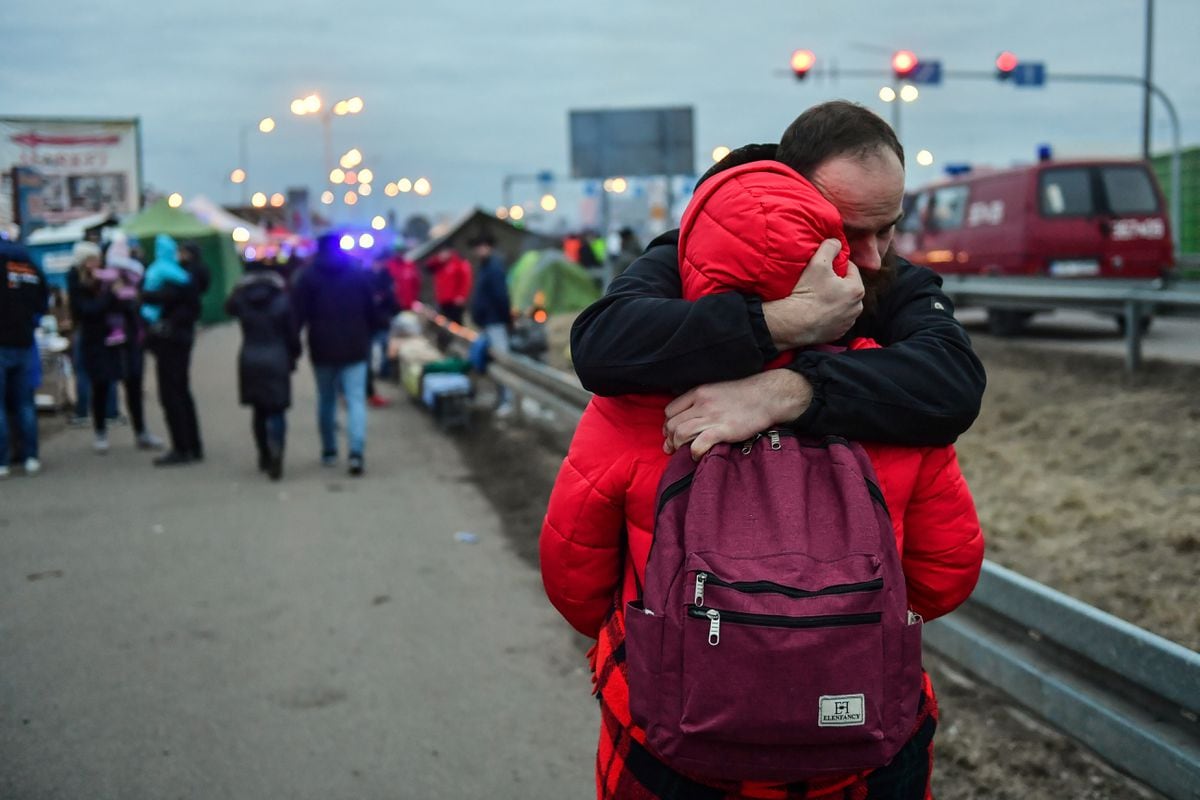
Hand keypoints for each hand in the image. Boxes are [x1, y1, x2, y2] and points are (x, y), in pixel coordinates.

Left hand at [663, 370, 813, 459]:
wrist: (767, 396)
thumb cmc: (743, 395)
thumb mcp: (716, 390)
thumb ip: (701, 401)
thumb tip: (689, 417)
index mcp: (699, 393)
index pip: (670, 410)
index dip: (668, 424)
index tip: (671, 433)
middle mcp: (702, 404)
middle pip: (672, 424)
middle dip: (669, 438)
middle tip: (672, 448)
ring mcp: (712, 417)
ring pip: (680, 433)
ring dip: (677, 446)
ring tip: (682, 452)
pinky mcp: (723, 430)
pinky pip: (699, 443)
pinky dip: (694, 452)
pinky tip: (696, 456)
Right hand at [761, 239, 863, 349]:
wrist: (793, 324)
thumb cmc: (807, 293)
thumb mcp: (818, 262)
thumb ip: (830, 246)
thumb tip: (836, 241)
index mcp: (857, 290)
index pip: (850, 268)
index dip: (836, 264)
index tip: (823, 267)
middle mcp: (857, 308)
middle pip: (847, 287)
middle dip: (836, 282)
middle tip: (818, 281)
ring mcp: (848, 323)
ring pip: (843, 303)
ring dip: (834, 298)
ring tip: (817, 296)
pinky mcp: (838, 333)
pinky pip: (836, 318)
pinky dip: (829, 313)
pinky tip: (816, 310)